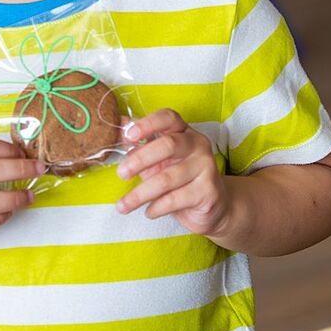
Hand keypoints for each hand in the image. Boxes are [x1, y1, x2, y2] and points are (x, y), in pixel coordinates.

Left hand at [115, 108, 230, 236]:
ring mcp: (206, 167)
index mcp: (184, 131)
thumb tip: (116, 128)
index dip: (147, 124)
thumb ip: (139, 145)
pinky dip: (156, 207)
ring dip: (140, 194)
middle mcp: (198, 145)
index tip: (128, 135)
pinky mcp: (208, 191)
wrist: (213, 207)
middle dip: (140, 159)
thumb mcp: (157, 160)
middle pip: (167, 145)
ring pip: (167, 178)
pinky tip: (148, 212)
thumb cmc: (180, 179)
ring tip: (123, 205)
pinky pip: (175, 199)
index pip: (168, 118)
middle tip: (121, 173)